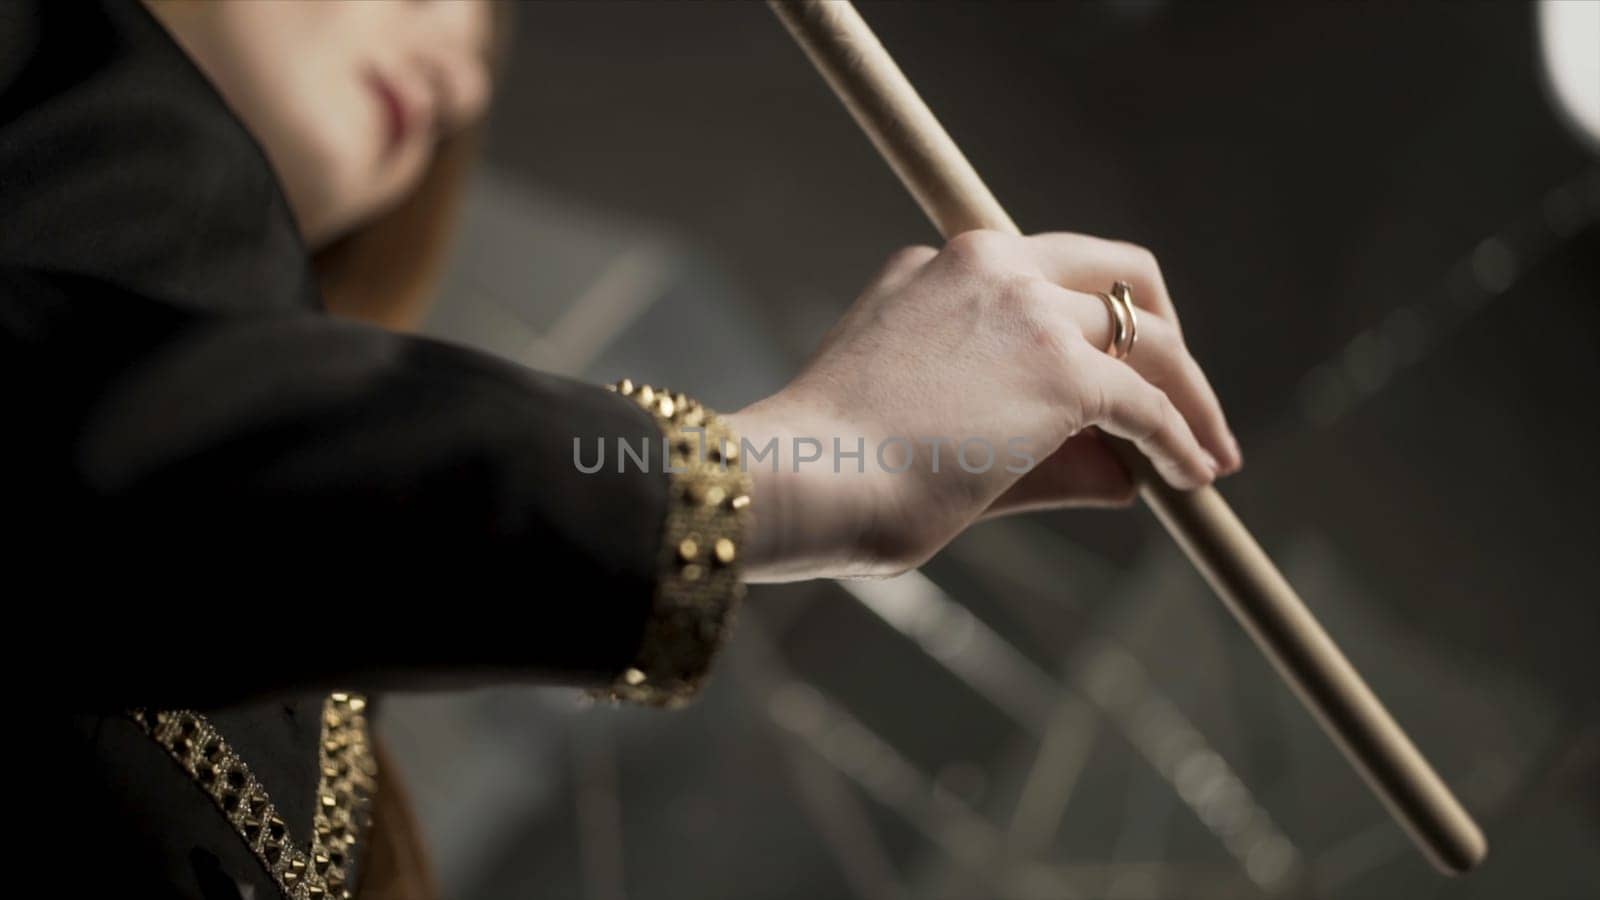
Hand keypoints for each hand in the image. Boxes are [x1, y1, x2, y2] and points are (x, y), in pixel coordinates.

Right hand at [725, 230, 1240, 581]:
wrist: (800, 478)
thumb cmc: (834, 471)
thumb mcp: (931, 435)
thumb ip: (1034, 449)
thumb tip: (1126, 477)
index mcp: (934, 268)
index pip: (1038, 279)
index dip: (1084, 331)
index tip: (1107, 382)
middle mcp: (987, 264)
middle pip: (1113, 274)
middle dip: (1156, 332)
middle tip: (1177, 394)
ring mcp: (1028, 310)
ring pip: (1149, 332)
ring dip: (1189, 391)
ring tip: (1210, 448)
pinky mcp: (1062, 369)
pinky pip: (1149, 403)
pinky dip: (1183, 436)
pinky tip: (1195, 474)